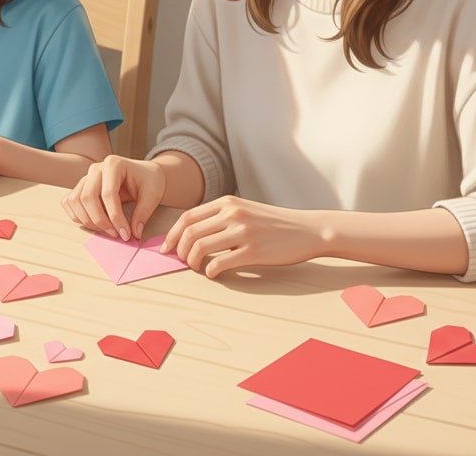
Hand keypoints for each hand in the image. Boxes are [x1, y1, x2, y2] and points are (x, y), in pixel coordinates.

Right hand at [61, 155, 164, 240]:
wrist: (145, 175)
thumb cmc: (149, 181)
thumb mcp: (153, 195)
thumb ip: (142, 213)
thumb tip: (134, 233)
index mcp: (113, 164)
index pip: (108, 194)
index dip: (115, 217)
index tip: (126, 234)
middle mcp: (96, 169)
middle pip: (87, 197)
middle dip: (100, 221)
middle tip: (116, 234)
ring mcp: (86, 177)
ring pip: (75, 201)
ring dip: (87, 220)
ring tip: (106, 231)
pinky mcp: (81, 187)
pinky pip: (69, 202)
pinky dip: (77, 216)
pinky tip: (94, 224)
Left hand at [160, 195, 326, 277]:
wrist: (308, 229)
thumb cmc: (275, 223)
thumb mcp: (246, 210)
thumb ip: (222, 217)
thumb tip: (194, 235)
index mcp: (228, 202)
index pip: (188, 217)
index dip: (173, 234)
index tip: (167, 248)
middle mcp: (233, 213)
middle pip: (190, 232)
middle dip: (179, 250)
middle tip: (180, 261)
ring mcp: (243, 232)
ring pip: (200, 247)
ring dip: (192, 261)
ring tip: (196, 267)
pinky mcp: (254, 251)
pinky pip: (220, 263)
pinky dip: (210, 271)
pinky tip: (214, 273)